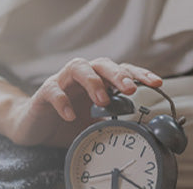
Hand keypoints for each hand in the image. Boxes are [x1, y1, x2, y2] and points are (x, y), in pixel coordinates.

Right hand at [7, 57, 162, 146]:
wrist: (35, 128)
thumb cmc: (68, 122)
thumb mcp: (96, 124)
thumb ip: (114, 120)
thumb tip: (140, 128)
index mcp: (98, 80)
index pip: (122, 71)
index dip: (140, 74)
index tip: (157, 83)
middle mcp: (82, 75)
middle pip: (102, 64)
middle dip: (118, 74)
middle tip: (129, 89)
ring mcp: (62, 81)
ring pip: (78, 68)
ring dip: (93, 82)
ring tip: (102, 101)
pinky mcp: (43, 92)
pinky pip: (53, 90)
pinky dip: (62, 101)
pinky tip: (70, 115)